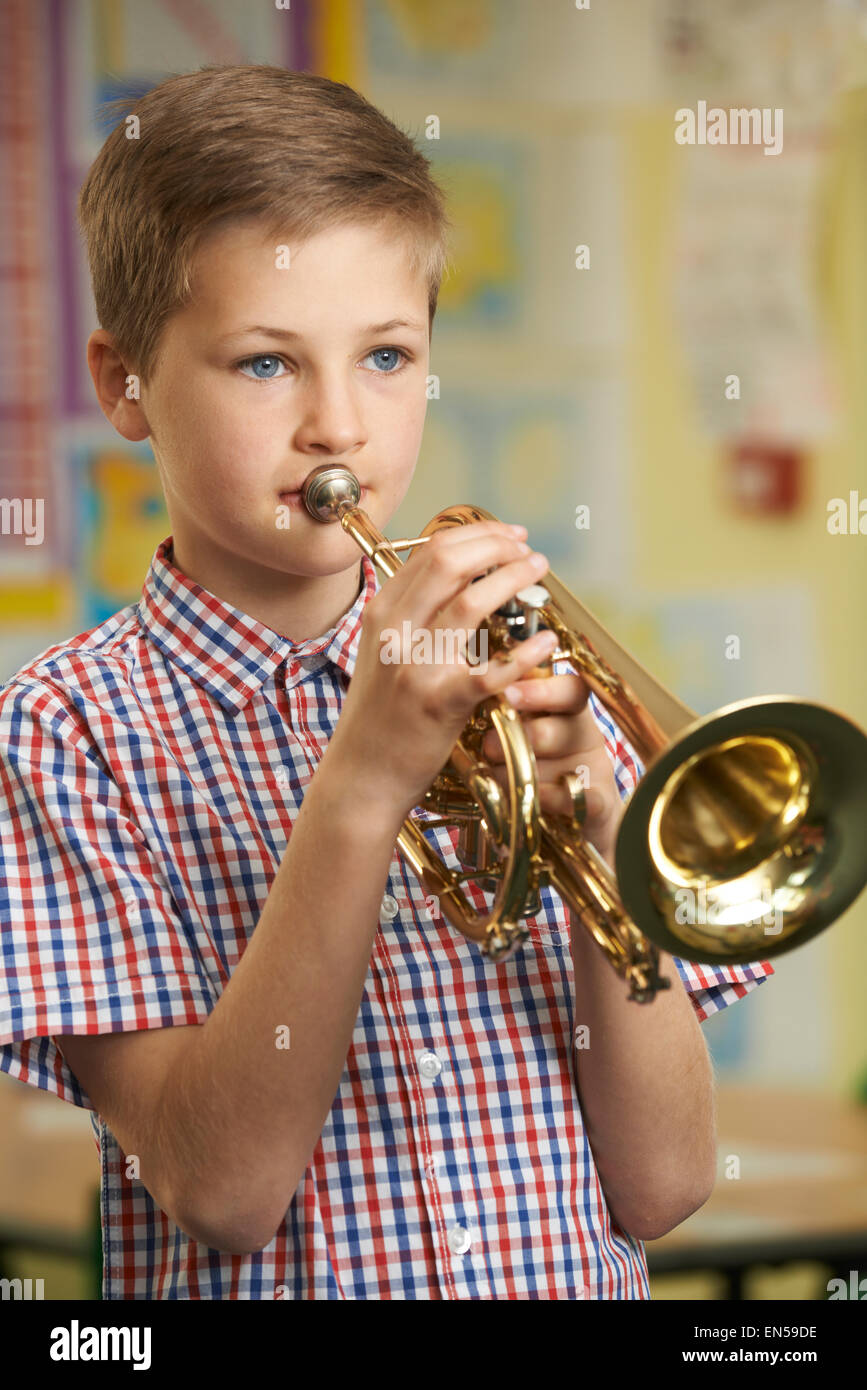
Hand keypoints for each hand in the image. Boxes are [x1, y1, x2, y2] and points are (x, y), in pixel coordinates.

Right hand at [327, 521, 560, 820]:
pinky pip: (492, 669)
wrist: (361, 777)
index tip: (508, 535)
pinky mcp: (441, 703)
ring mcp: (416, 667)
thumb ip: (411, 616)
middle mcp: (395, 632)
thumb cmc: (379, 718)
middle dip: (497, 545)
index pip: (431, 551)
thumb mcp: (382, 654)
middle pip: (450, 562)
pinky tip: (546, 641)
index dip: (478, 534)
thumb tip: (456, 579)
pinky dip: (525, 651)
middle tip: (527, 548)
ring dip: (514, 579)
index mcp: (381, 614)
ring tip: (539, 574)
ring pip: (472, 603)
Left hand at [481, 666, 624, 863]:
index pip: (568, 688)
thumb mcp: (517, 736)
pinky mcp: (601, 804)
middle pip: (561, 727)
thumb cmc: (531, 769)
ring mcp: (596, 769)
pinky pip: (580, 797)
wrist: (569, 827)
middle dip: (520, 737)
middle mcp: (584, 735)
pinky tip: (534, 799)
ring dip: (524, 775)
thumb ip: (506, 712)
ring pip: (561, 765)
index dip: (540, 690)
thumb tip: (475, 688)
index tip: (507, 693)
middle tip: (488, 747)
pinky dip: (554, 799)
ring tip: (495, 780)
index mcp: (566, 711)